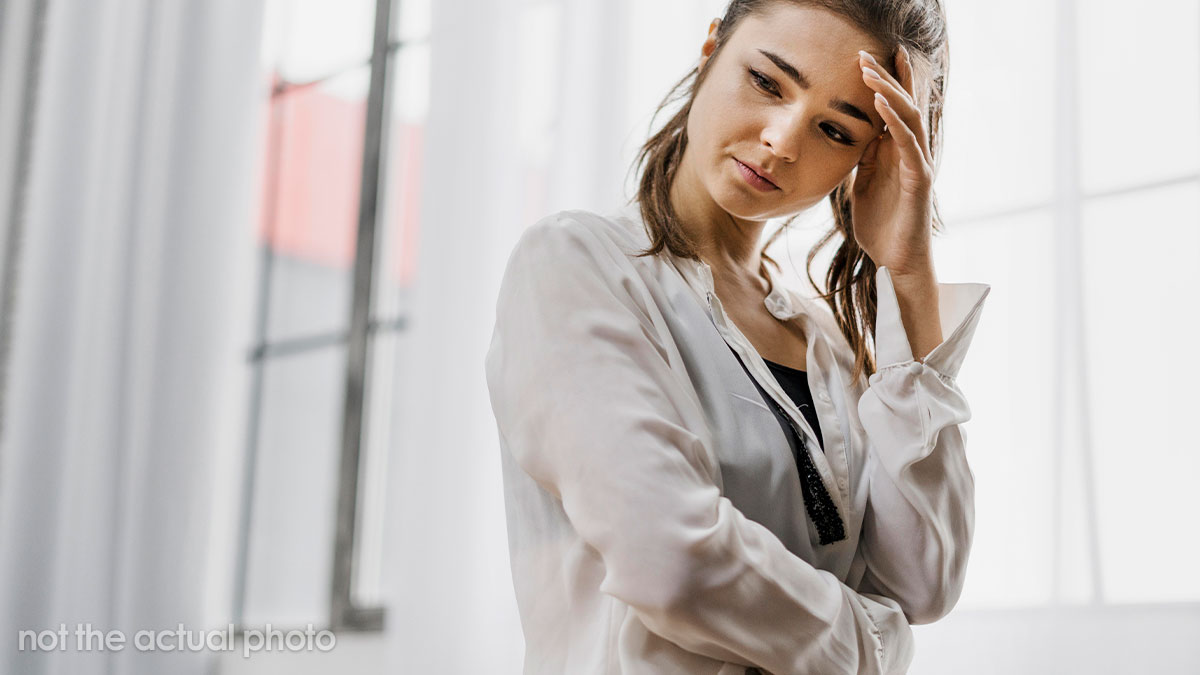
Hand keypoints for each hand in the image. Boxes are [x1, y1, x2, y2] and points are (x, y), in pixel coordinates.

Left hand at [849, 46, 935, 277]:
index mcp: (895, 153)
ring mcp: (918, 164)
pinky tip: (882, 105)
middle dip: (885, 78)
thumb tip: (851, 140)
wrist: (895, 261)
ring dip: (889, 92)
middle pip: (903, 105)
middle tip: (864, 55)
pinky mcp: (919, 179)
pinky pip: (909, 144)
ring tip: (870, 72)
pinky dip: (896, 122)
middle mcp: (911, 153)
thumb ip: (861, 162)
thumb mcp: (862, 186)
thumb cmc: (881, 227)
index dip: (883, 84)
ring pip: (908, 118)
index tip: (864, 59)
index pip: (892, 110)